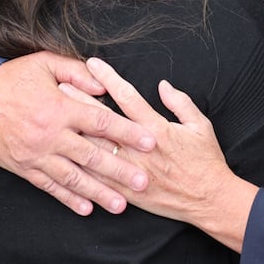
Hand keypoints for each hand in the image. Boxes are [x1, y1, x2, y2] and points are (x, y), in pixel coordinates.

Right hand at [0, 51, 154, 215]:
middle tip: (144, 182)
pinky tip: (86, 208)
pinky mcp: (23, 168)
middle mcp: (50, 135)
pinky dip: (68, 199)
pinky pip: (49, 187)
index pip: (102, 122)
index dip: (128, 132)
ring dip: (99, 193)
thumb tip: (105, 87)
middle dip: (120, 171)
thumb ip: (77, 73)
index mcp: (60, 108)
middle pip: (93, 156)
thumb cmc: (10, 78)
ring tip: (121, 205)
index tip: (150, 141)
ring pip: (74, 178)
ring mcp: (36, 154)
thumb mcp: (44, 63)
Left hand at [74, 57, 256, 251]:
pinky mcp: (127, 191)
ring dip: (74, 130)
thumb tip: (162, 85)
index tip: (93, 64)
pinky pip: (98, 178)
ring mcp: (131, 171)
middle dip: (80, 100)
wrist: (209, 200)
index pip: (127, 97)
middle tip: (59, 85)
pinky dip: (80, 166)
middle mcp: (139, 149)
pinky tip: (63, 156)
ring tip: (54, 116)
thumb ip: (180, 103)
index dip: (108, 78)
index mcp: (157, 129)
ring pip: (95, 148)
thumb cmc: (206, 161)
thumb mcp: (201, 125)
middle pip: (102, 121)